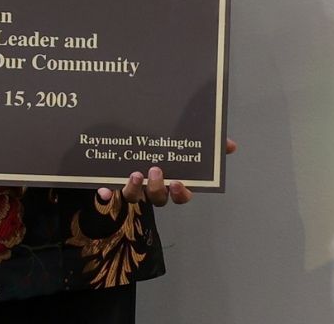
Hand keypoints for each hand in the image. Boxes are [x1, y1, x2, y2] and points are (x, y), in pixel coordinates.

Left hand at [98, 139, 235, 206]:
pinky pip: (110, 193)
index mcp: (171, 180)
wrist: (125, 135)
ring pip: (134, 197)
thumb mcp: (184, 139)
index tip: (179, 183)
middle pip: (157, 198)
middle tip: (156, 170)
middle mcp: (152, 187)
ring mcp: (133, 187)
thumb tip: (230, 145)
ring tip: (135, 174)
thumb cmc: (162, 144)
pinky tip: (103, 190)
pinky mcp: (113, 182)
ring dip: (135, 189)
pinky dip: (107, 194)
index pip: (181, 195)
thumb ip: (207, 143)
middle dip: (158, 187)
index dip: (181, 193)